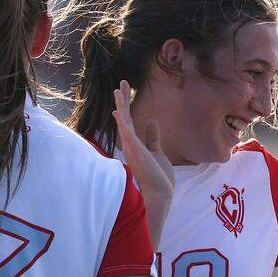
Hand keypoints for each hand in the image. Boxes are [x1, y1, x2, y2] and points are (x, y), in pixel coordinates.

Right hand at [112, 80, 173, 204]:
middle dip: (123, 100)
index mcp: (135, 144)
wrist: (160, 193)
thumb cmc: (158, 176)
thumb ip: (152, 137)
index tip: (122, 93)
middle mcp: (130, 145)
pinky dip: (123, 123)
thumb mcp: (157, 151)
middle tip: (122, 83)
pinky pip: (127, 135)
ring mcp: (132, 148)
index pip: (128, 121)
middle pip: (124, 118)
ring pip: (124, 123)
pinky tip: (118, 111)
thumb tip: (152, 121)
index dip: (125, 106)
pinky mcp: (136, 153)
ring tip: (118, 90)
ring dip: (121, 106)